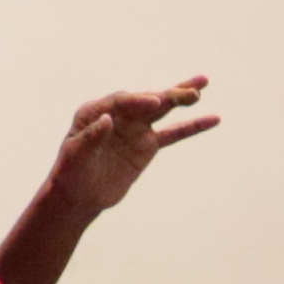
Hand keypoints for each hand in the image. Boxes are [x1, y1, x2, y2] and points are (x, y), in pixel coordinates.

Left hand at [48, 76, 217, 213]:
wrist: (79, 196)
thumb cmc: (71, 173)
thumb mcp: (75, 155)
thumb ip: (91, 136)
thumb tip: (107, 119)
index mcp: (95, 112)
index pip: (121, 101)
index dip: (139, 100)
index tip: (156, 102)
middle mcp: (117, 115)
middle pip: (147, 101)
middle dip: (169, 95)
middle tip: (192, 92)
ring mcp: (135, 128)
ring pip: (163, 110)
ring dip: (182, 98)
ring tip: (201, 88)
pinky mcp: (148, 145)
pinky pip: (173, 133)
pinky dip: (192, 126)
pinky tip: (212, 119)